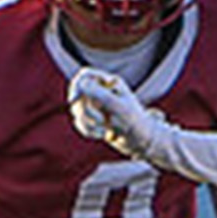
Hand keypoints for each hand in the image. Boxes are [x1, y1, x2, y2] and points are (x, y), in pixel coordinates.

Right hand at [67, 67, 183, 165]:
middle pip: (78, 95)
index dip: (77, 86)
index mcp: (111, 83)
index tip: (74, 100)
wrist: (142, 142)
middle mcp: (102, 92)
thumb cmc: (135, 123)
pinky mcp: (93, 119)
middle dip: (86, 111)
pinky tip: (101, 135)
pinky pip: (79, 122)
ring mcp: (97, 105)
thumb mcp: (119, 107)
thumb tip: (81, 84)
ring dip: (87, 123)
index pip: (85, 75)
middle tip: (101, 121)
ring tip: (104, 130)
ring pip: (77, 110)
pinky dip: (87, 130)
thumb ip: (101, 94)